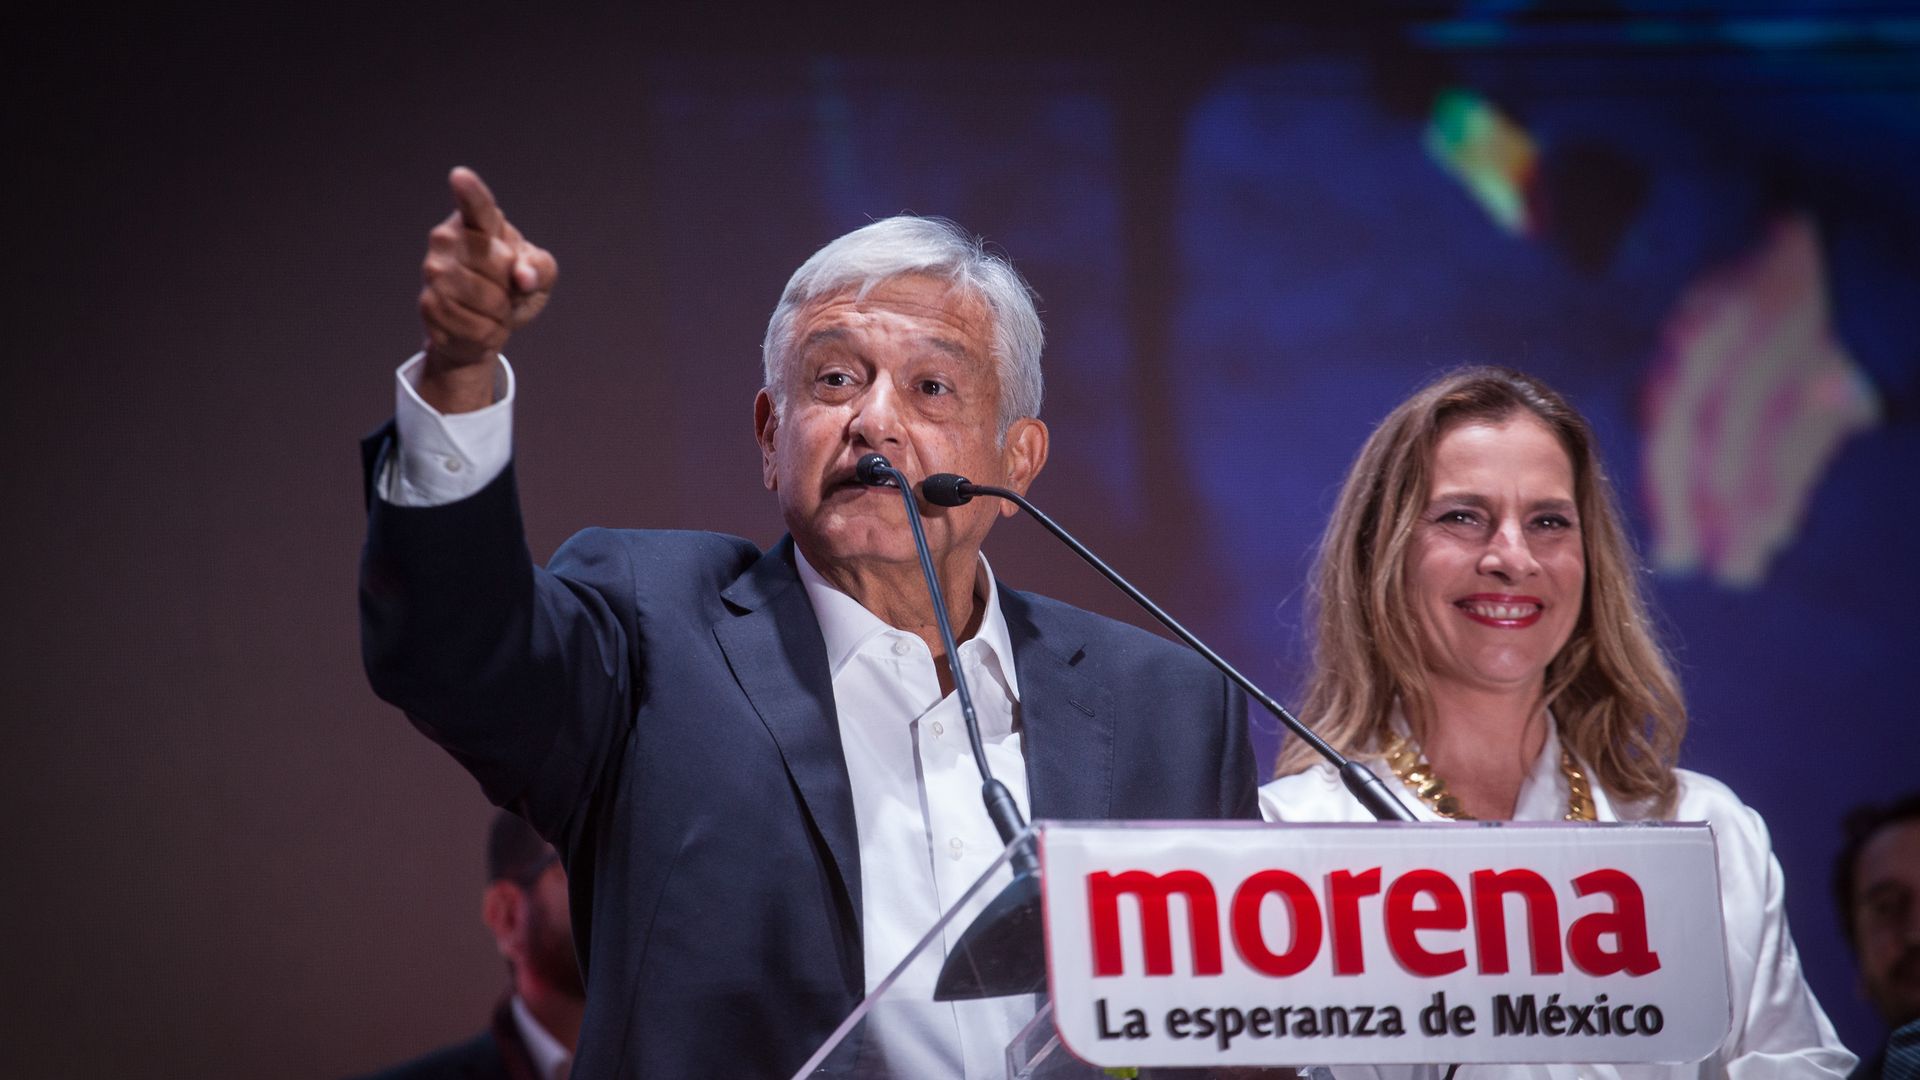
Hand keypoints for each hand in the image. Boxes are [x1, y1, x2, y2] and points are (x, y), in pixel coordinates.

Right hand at [415, 166, 557, 410]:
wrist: (484, 327)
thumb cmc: (514, 288)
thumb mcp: (539, 275)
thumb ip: (540, 268)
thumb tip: (524, 276)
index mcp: (478, 223)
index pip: (476, 207)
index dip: (469, 193)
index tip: (460, 176)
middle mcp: (447, 240)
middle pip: (497, 263)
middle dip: (511, 285)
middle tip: (505, 289)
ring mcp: (433, 272)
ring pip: (486, 298)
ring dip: (500, 312)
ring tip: (493, 308)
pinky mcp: (428, 305)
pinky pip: (473, 326)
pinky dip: (487, 332)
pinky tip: (478, 325)